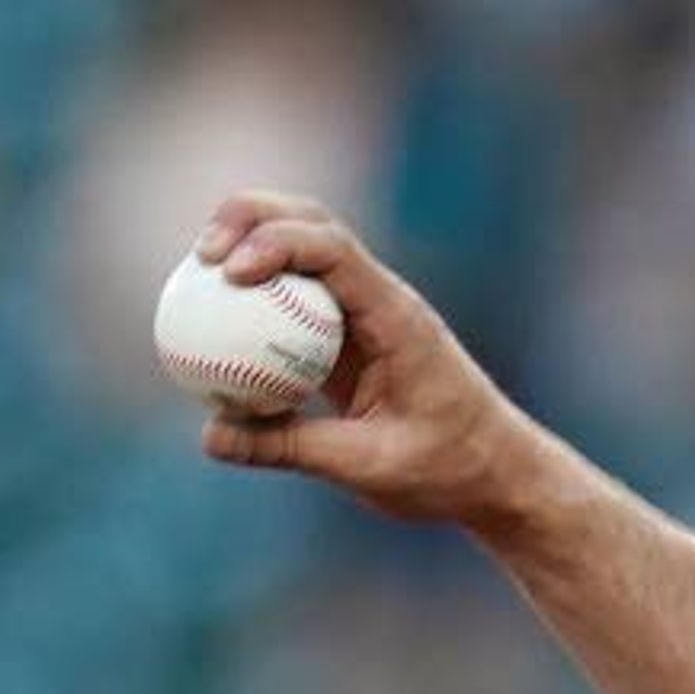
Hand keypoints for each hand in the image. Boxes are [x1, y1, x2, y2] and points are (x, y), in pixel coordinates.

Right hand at [188, 192, 546, 527]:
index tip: (229, 273)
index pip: (334, 251)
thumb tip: (209, 436)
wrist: (497, 473)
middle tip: (200, 256)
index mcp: (398, 318)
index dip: (276, 243)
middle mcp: (382, 301)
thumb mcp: (369, 466)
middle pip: (312, 223)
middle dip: (251, 219)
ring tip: (196, 275)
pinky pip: (295, 301)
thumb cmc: (449, 469)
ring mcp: (365, 313)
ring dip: (249, 246)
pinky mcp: (349, 335)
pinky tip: (212, 323)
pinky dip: (255, 298)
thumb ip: (291, 448)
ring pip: (302, 251)